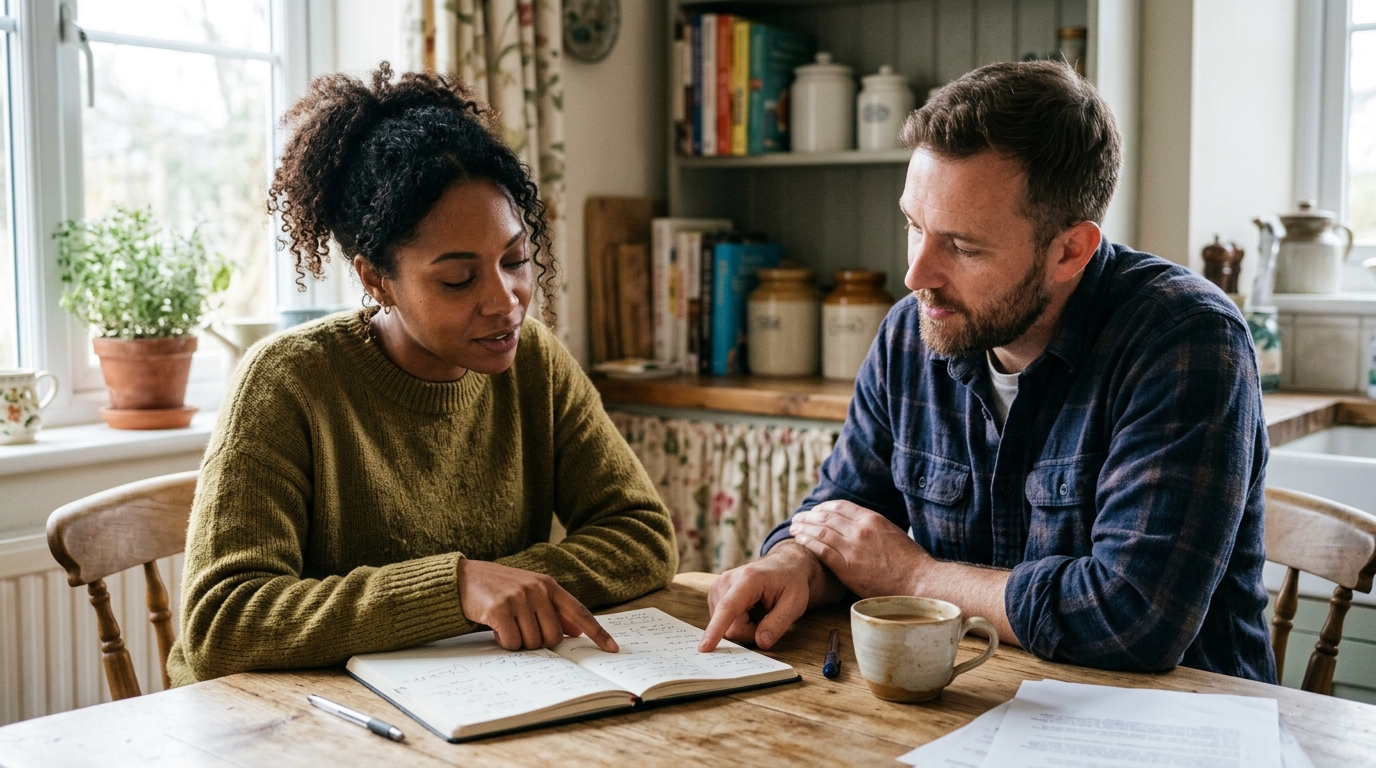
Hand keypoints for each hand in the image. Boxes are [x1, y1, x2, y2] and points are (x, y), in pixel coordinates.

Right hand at [456, 559, 618, 652]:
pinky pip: (512, 642)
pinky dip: (504, 642)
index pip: (579, 611)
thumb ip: (552, 609)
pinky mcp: (499, 609)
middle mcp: (537, 589)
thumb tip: (576, 631)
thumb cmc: (499, 589)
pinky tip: (495, 628)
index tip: (612, 648)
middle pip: (553, 637)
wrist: (462, 578)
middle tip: (521, 630)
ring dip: (519, 642)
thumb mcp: (529, 592)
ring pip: (533, 642)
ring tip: (506, 625)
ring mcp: (518, 598)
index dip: (597, 632)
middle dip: (538, 642)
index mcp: (548, 585)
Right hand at [698, 541, 838, 651]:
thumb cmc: (790, 582)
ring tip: (759, 612)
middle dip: (750, 632)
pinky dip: (737, 623)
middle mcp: (726, 581)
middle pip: (730, 626)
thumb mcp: (795, 603)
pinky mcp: (714, 595)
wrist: (782, 564)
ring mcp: (717, 587)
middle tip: (769, 618)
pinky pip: (722, 622)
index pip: (728, 608)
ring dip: (744, 628)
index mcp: (748, 579)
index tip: (704, 647)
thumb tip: (761, 643)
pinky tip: (748, 610)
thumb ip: (778, 624)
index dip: (716, 629)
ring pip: (725, 627)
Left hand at [789, 500, 930, 597]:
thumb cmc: (910, 562)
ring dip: (804, 527)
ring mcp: (853, 547)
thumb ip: (874, 528)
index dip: (824, 507)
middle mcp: (860, 529)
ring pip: (820, 531)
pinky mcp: (847, 566)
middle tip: (798, 518)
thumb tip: (861, 526)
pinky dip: (808, 542)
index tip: (815, 511)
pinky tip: (799, 540)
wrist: (919, 581)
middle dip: (809, 516)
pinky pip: (821, 550)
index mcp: (872, 519)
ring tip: (794, 528)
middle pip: (827, 516)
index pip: (840, 506)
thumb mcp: (892, 534)